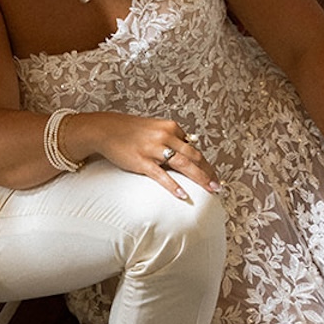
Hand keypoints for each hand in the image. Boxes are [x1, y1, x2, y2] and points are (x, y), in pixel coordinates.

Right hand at [88, 113, 220, 203]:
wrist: (105, 129)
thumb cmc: (130, 130)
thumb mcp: (154, 128)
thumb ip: (171, 137)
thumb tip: (188, 147)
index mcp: (171, 128)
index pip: (194, 147)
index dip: (205, 163)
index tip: (213, 174)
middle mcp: (165, 136)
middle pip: (194, 156)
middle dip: (208, 172)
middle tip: (218, 185)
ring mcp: (154, 149)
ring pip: (183, 164)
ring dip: (200, 178)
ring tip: (210, 190)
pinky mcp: (142, 161)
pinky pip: (161, 175)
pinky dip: (173, 186)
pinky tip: (183, 195)